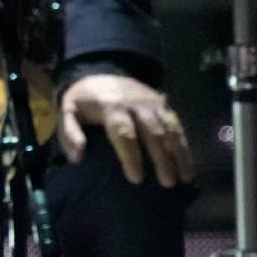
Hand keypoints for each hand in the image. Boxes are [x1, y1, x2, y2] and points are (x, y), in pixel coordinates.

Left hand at [58, 73, 194, 188]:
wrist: (100, 73)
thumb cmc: (84, 101)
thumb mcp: (68, 111)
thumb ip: (69, 133)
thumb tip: (77, 157)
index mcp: (111, 107)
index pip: (123, 132)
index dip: (130, 155)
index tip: (136, 179)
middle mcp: (136, 104)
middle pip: (152, 132)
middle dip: (161, 158)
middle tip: (167, 183)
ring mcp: (152, 103)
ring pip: (169, 129)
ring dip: (179, 153)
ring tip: (185, 178)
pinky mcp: (162, 105)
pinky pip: (176, 125)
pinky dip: (184, 145)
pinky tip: (188, 165)